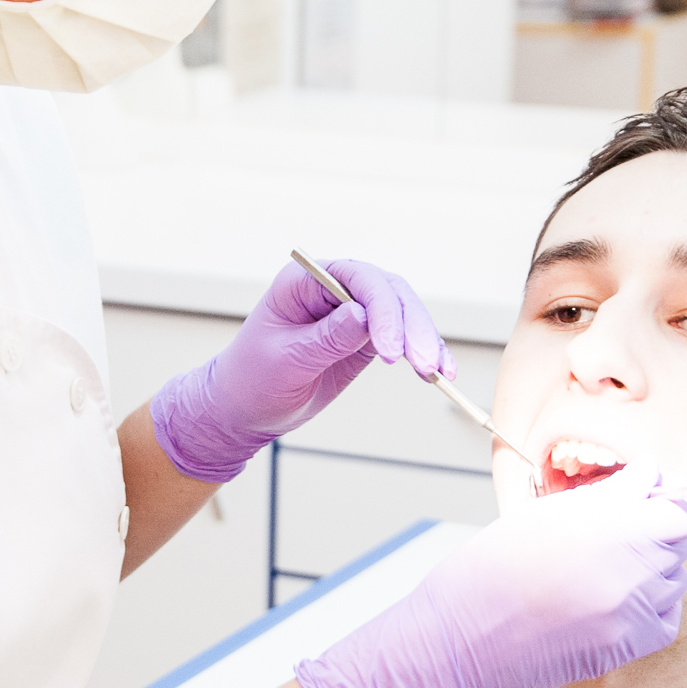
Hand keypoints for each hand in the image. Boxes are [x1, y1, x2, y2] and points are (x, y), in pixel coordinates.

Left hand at [148, 258, 449, 482]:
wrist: (244, 409)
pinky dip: (424, 353)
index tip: (390, 352)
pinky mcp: (367, 338)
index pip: (356, 279)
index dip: (381, 310)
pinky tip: (442, 372)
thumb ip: (325, 339)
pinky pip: (403, 338)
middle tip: (423, 366)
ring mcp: (354, 311)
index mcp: (304, 281)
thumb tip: (365, 317)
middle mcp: (333, 288)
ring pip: (404, 313)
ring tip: (440, 373)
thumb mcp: (285, 361)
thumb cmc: (252, 380)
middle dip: (411, 327)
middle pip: (388, 293)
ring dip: (425, 340)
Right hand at [293, 466, 686, 687]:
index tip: (651, 497)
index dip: (668, 498)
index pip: (681, 505)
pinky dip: (647, 611)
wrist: (461, 636)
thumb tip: (648, 476)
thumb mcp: (549, 512)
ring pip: (670, 582)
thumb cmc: (492, 568)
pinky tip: (608, 604)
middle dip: (655, 532)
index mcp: (616, 521)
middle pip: (678, 542)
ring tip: (600, 572)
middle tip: (616, 534)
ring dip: (649, 571)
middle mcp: (635, 565)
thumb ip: (611, 494)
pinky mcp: (628, 648)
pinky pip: (663, 621)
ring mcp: (635, 610)